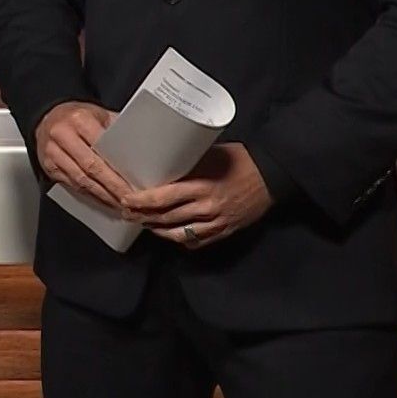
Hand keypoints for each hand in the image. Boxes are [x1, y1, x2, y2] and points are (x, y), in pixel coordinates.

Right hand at [35, 101, 134, 212]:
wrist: (47, 118)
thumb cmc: (77, 116)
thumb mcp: (99, 114)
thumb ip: (117, 129)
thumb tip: (141, 148)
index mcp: (79, 120)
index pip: (101, 147)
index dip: (116, 168)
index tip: (132, 181)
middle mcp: (63, 136)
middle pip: (91, 167)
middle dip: (112, 186)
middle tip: (129, 199)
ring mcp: (53, 153)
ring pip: (81, 180)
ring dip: (102, 195)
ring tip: (119, 204)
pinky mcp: (49, 167)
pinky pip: (72, 185)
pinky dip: (90, 195)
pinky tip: (103, 200)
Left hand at [123, 144, 271, 249]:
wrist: (270, 176)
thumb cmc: (239, 159)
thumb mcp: (210, 155)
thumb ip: (187, 165)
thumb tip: (161, 165)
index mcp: (201, 186)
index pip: (163, 198)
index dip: (141, 202)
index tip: (125, 200)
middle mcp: (206, 208)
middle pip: (166, 218)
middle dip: (143, 217)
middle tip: (127, 213)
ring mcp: (216, 222)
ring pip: (178, 234)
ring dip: (158, 230)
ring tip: (144, 224)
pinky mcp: (224, 231)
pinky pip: (197, 242)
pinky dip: (180, 239)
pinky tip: (170, 234)